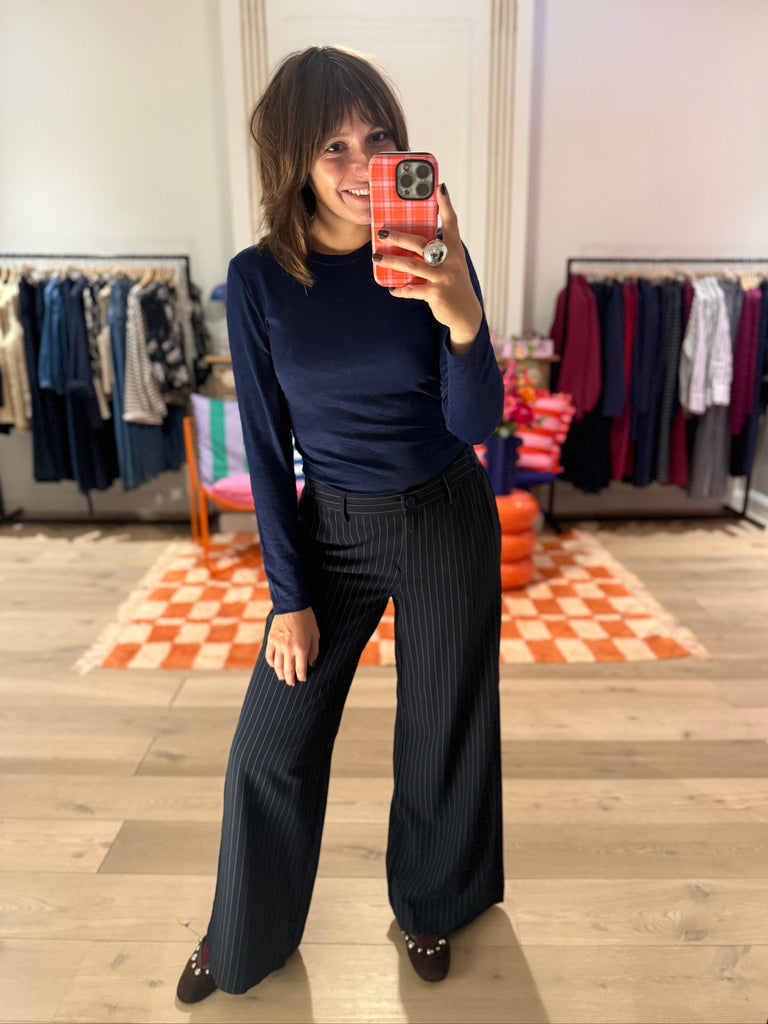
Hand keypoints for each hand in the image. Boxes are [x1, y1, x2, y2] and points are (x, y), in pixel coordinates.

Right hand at [266, 607, 319, 686]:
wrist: (292, 604)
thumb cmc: (306, 618)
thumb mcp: (315, 634)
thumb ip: (314, 651)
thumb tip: (312, 664)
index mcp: (301, 648)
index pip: (301, 669)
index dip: (302, 677)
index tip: (302, 679)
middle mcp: (288, 649)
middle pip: (288, 671)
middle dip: (290, 680)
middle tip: (292, 683)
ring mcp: (278, 645)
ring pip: (277, 666)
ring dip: (280, 674)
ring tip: (282, 678)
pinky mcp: (270, 639)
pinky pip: (269, 655)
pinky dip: (271, 663)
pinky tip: (274, 666)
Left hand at [375, 184, 482, 352]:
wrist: (465, 313)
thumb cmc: (452, 282)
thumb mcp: (450, 263)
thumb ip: (435, 250)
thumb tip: (407, 239)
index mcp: (453, 249)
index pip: (451, 222)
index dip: (446, 204)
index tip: (439, 186)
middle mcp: (450, 260)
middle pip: (420, 243)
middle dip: (399, 236)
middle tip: (381, 231)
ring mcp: (443, 277)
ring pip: (412, 265)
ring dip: (391, 261)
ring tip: (377, 257)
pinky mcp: (436, 294)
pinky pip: (413, 290)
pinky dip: (400, 290)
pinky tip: (392, 289)